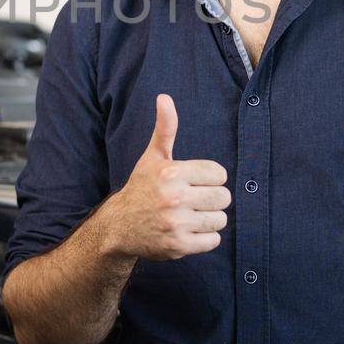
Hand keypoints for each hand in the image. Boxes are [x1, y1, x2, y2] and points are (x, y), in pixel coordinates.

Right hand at [101, 94, 230, 259]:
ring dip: (209, 219)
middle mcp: (174, 198)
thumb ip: (165, 129)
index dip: (210, 178)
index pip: (219, 173)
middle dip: (212, 199)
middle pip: (224, 197)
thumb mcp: (153, 157)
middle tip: (194, 200)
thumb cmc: (142, 188)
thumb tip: (164, 97)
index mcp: (172, 173)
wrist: (119, 227)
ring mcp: (176, 224)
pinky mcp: (179, 246)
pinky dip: (205, 238)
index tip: (194, 182)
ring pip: (220, 220)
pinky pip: (213, 241)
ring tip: (190, 216)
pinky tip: (188, 231)